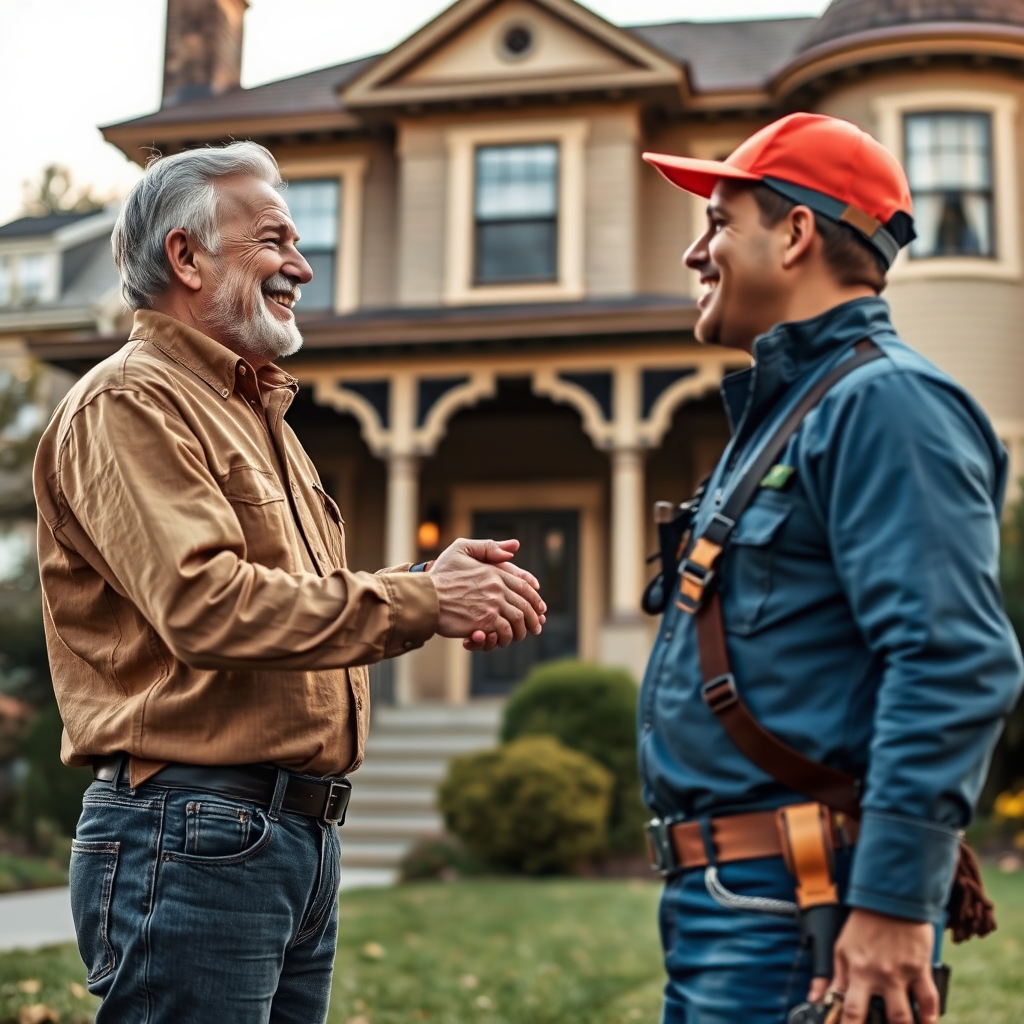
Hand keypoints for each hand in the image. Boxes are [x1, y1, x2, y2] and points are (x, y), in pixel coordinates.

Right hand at [430, 538, 545, 649]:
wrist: (425, 596)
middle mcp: (497, 587)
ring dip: (520, 631)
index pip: (523, 585)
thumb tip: (514, 546)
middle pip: (525, 604)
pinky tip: (500, 640)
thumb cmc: (439, 574)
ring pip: (518, 620)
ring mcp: (493, 604)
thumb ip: (487, 547)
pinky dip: (505, 638)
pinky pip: (505, 632)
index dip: (534, 598)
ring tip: (518, 636)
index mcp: (494, 572)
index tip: (539, 608)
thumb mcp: (460, 549)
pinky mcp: (485, 621)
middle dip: (533, 618)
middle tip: (536, 627)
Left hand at [807, 909, 937, 1023]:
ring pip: (906, 1017)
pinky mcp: (921, 969)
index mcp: (857, 971)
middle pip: (884, 1019)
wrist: (889, 900)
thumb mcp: (841, 948)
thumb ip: (832, 977)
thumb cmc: (863, 925)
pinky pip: (929, 1000)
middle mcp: (879, 976)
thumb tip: (816, 999)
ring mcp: (902, 974)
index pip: (850, 1011)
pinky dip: (931, 1017)